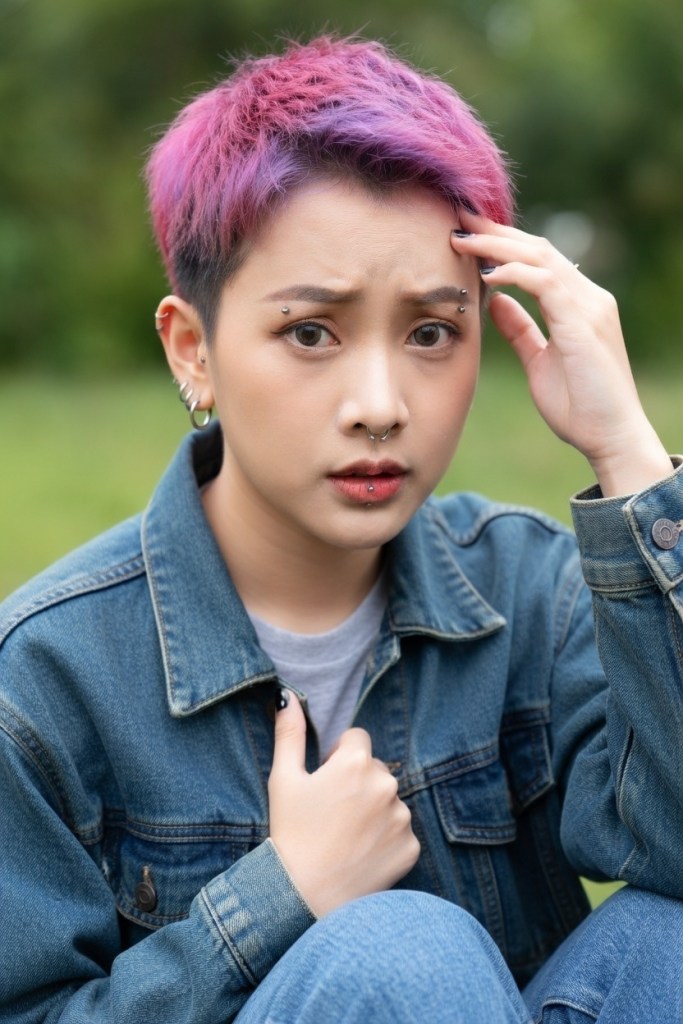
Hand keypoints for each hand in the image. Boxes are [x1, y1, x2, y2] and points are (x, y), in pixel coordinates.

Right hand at [268, 692, 419, 917]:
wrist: (304, 896)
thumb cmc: (290, 833)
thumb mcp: (283, 779)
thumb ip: (290, 733)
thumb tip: (289, 697)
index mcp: (356, 762)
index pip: (357, 739)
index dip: (338, 758)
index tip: (324, 782)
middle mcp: (386, 784)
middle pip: (374, 769)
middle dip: (357, 783)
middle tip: (331, 813)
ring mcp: (402, 817)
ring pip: (388, 800)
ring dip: (372, 810)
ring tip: (344, 836)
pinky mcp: (411, 847)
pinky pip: (399, 831)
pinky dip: (384, 839)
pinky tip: (360, 853)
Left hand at [451, 215, 671, 495]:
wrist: (611, 436)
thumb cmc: (580, 406)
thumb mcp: (538, 361)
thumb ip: (519, 329)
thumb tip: (494, 301)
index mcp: (579, 305)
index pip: (539, 260)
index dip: (503, 244)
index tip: (468, 235)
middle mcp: (589, 298)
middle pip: (539, 249)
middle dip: (497, 232)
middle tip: (459, 219)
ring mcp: (590, 307)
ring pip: (541, 258)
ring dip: (499, 246)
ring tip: (464, 239)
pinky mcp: (584, 323)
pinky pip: (547, 284)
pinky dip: (516, 274)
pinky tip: (489, 273)